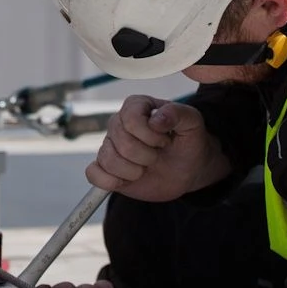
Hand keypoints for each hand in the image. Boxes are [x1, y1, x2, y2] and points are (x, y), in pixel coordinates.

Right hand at [87, 96, 228, 202]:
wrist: (188, 169)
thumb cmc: (188, 142)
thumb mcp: (193, 123)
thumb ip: (178, 114)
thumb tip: (156, 120)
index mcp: (136, 106)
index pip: (130, 119)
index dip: (149, 135)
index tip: (165, 140)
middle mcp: (118, 123)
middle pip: (120, 142)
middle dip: (146, 156)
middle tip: (158, 155)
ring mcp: (110, 145)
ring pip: (107, 159)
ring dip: (133, 171)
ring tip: (146, 168)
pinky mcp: (105, 168)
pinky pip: (93, 174)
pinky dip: (110, 181)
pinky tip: (128, 180)